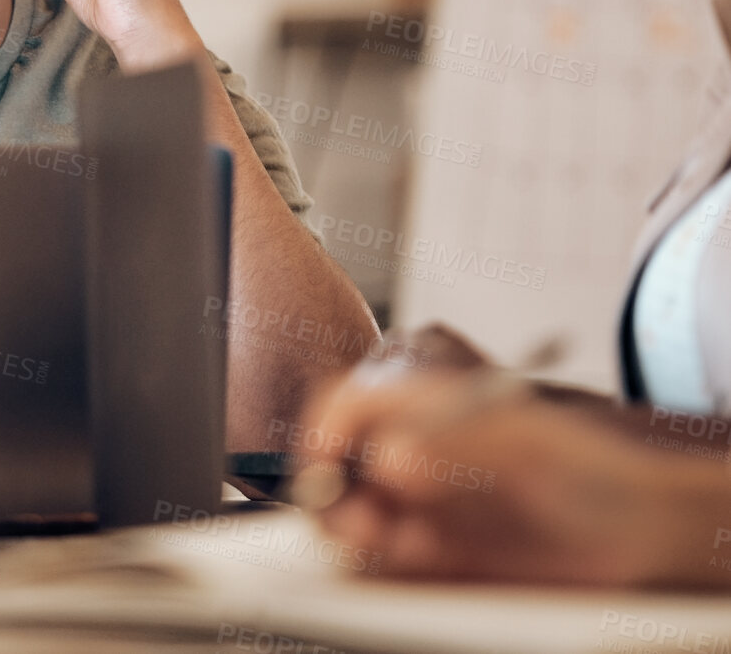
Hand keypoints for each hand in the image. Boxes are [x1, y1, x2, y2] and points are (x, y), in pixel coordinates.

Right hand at [294, 365, 715, 585]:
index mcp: (424, 405)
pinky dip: (382, 557)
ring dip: (351, 525)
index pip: (348, 403)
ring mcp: (422, 500)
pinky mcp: (435, 549)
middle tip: (354, 521)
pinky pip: (385, 553)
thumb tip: (387, 459)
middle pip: (339, 461)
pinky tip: (411, 553)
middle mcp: (413, 451)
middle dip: (331, 489)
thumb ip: (453, 445)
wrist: (638, 527)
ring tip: (381, 540)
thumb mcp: (521, 444)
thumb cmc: (590, 467)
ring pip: (354, 509)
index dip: (324, 432)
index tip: (323, 469)